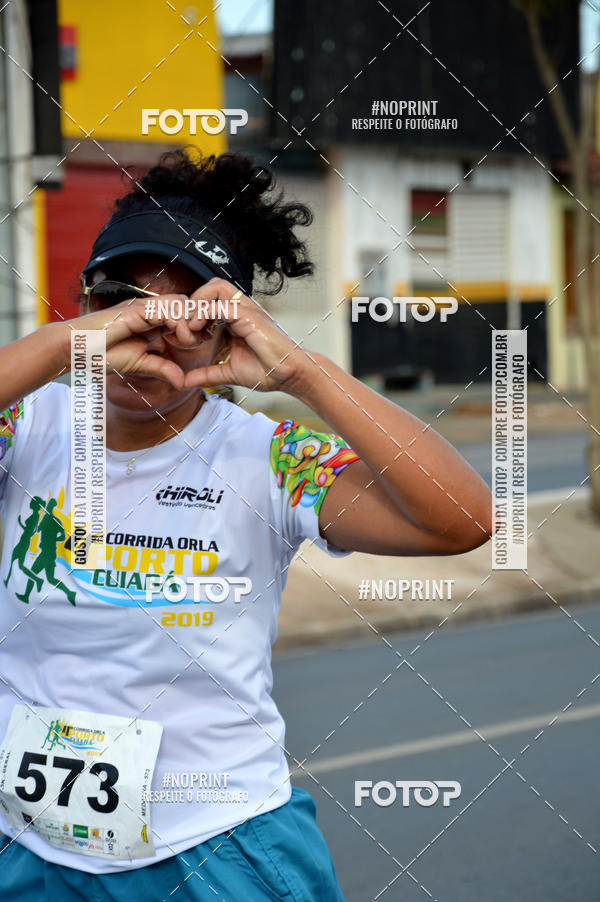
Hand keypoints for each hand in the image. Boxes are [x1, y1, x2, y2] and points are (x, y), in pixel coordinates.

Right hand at [69, 294, 202, 388]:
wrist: (76, 349)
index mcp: (153, 321)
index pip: (183, 315)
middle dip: (197, 321)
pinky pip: (164, 309)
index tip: (201, 342)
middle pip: (187, 304)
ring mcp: (143, 307)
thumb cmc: (102, 354)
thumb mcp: (140, 364)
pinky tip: (177, 337)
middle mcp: (150, 310)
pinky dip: (176, 321)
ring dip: (188, 321)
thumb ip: (162, 368)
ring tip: (186, 341)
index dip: (196, 326)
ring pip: (179, 303)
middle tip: (198, 340)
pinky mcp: (135, 310)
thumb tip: (182, 383)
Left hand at [181, 279, 307, 392]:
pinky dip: (205, 313)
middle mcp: (240, 310)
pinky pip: (221, 305)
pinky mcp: (250, 317)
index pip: (209, 301)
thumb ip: (207, 375)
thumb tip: (185, 382)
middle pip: (211, 287)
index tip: (185, 336)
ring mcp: (246, 311)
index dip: (192, 313)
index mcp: (235, 319)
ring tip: (191, 325)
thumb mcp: (228, 373)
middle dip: (193, 302)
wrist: (289, 375)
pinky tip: (198, 330)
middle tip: (185, 326)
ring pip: (215, 287)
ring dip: (198, 302)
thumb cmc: (267, 371)